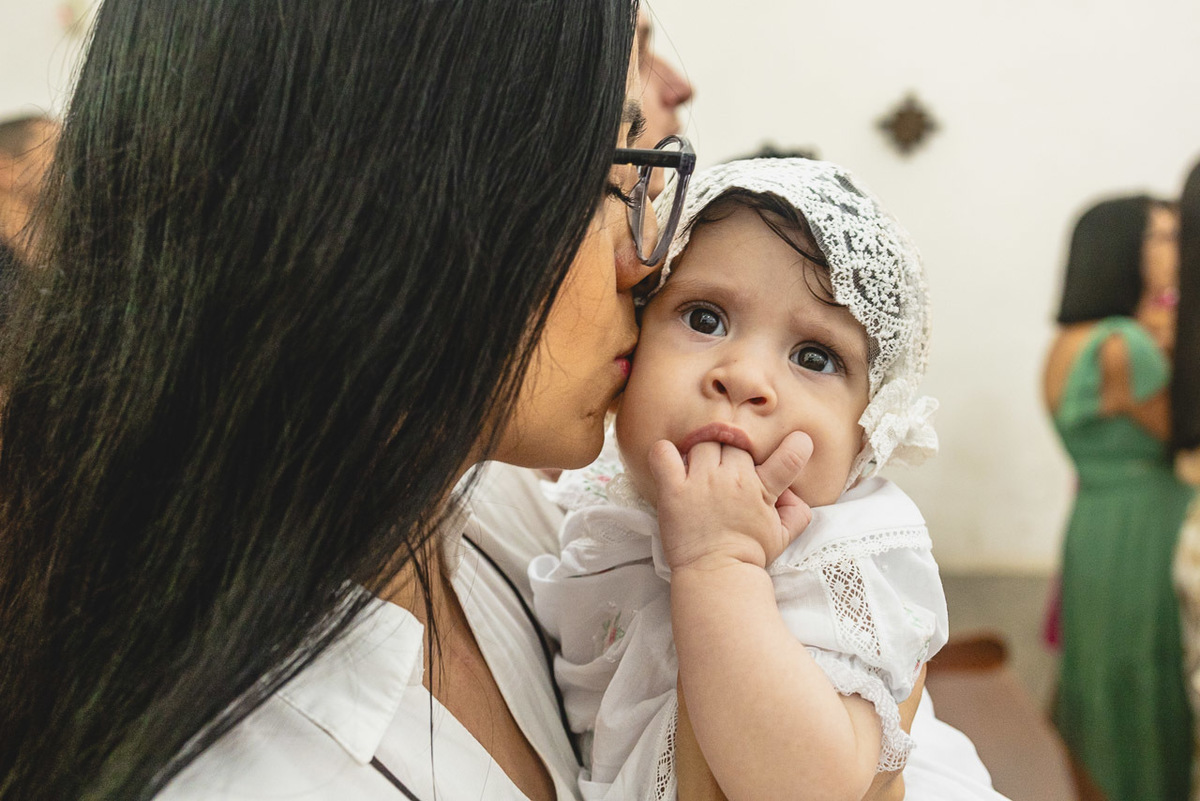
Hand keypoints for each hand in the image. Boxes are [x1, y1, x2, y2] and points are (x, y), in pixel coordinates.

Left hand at [649, 430, 813, 570]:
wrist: (716, 575)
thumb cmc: (748, 554)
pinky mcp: (674, 490)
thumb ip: (797, 511)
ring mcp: (702, 482)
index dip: (796, 446)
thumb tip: (793, 490)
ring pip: (704, 445)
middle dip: (731, 456)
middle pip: (734, 444)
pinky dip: (666, 453)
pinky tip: (672, 464)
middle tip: (725, 476)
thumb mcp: (783, 536)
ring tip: (699, 476)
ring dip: (701, 456)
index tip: (797, 441)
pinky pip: (664, 454)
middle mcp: (734, 480)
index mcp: (763, 490)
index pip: (789, 458)